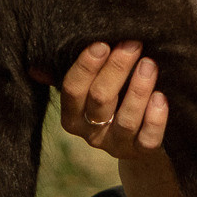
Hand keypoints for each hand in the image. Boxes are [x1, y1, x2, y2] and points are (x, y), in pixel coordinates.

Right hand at [54, 41, 168, 160]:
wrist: (141, 141)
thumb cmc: (114, 101)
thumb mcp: (91, 90)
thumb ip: (76, 76)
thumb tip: (36, 67)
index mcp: (73, 116)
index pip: (72, 90)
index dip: (85, 67)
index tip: (102, 44)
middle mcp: (91, 133)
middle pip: (100, 100)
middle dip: (116, 69)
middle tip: (132, 44)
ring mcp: (116, 144)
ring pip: (125, 120)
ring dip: (138, 89)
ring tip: (149, 64)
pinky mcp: (141, 152)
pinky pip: (147, 139)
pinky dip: (155, 118)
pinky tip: (161, 97)